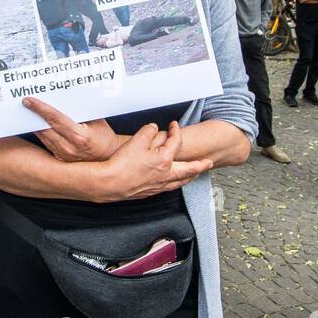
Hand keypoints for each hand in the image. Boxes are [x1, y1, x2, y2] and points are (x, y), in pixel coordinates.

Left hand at [24, 97, 121, 162]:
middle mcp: (69, 148)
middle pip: (44, 128)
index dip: (40, 109)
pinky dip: (41, 133)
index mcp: (79, 137)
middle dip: (33, 115)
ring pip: (43, 136)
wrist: (108, 157)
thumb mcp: (96, 120)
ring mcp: (63, 155)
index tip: (29, 101)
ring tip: (29, 112)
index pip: (55, 119)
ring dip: (35, 124)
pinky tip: (38, 125)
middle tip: (25, 104)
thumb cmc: (104, 137)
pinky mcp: (60, 158)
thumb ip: (80, 111)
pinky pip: (46, 143)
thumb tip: (64, 98)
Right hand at [94, 123, 210, 201]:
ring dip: (191, 176)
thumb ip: (148, 131)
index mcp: (165, 160)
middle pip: (189, 169)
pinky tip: (174, 182)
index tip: (174, 125)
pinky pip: (170, 188)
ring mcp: (159, 185)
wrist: (109, 183)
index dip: (176, 131)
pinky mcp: (150, 192)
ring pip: (181, 181)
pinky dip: (177, 183)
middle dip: (200, 164)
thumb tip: (154, 128)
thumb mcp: (136, 140)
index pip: (176, 142)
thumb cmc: (122, 164)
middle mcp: (166, 174)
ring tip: (195, 174)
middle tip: (209, 162)